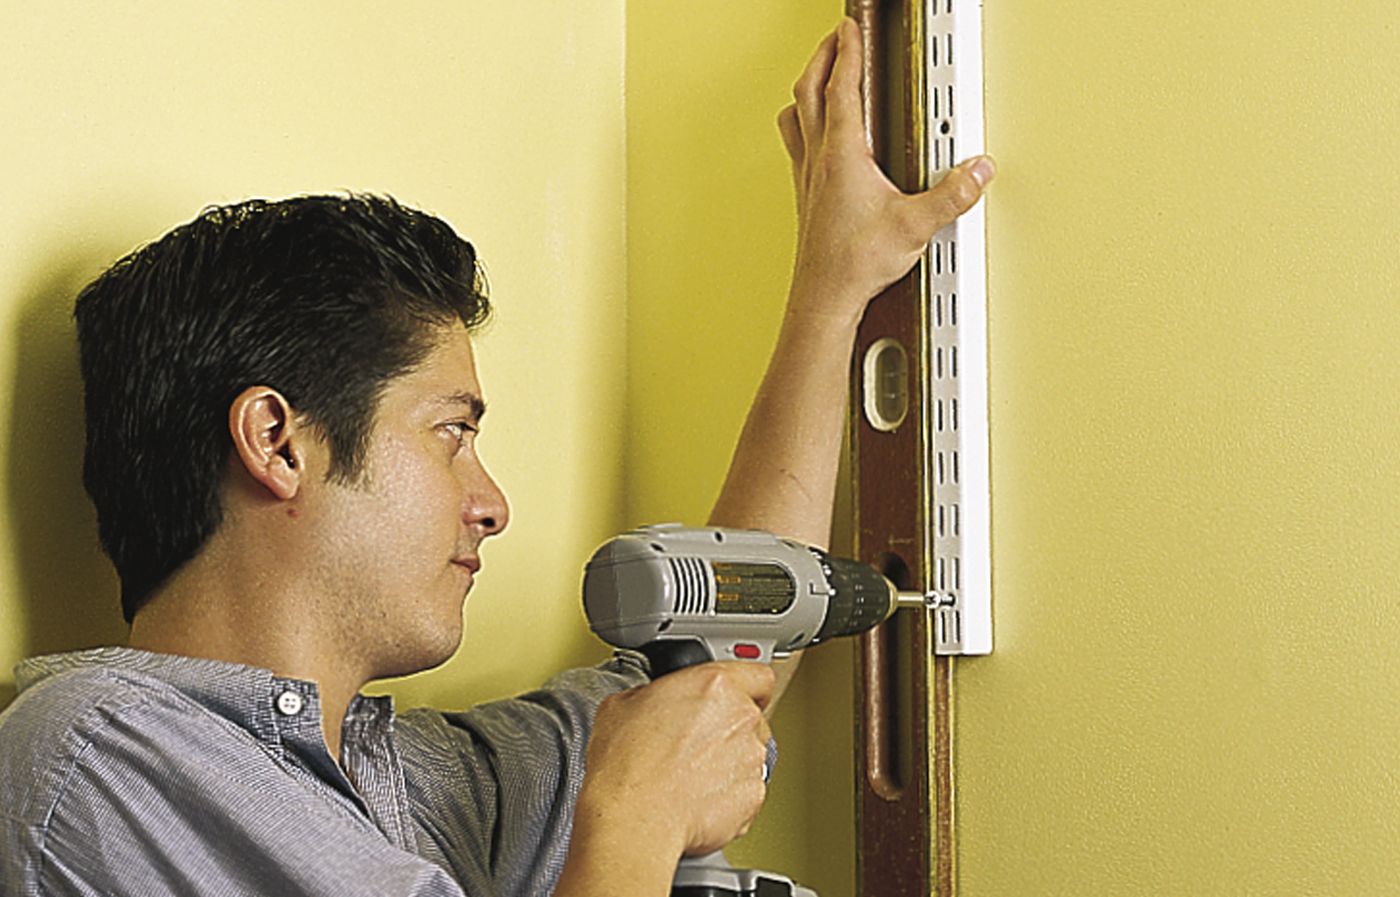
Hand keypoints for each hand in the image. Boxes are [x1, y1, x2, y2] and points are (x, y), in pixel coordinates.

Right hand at [574, 662, 775, 858]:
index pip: (758, 675)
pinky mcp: (753, 796)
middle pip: (751, 717)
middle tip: (696, 741)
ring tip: (691, 775)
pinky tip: (697, 797)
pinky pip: (746, 790)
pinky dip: (728, 794)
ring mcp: (751, 759)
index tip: (738, 695)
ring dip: (728, 761)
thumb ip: (653, 694)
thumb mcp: (623, 704)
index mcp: (714, 685)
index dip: (748, 686)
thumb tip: (651, 702)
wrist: (634, 818)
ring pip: (750, 755)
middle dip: (728, 728)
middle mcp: (741, 718)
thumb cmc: (626, 765)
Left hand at [778, 17, 994, 327]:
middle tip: (836, 37)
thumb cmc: (854, 263)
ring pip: (795, 116)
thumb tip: (976, 172)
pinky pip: (797, 145)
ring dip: (806, 88)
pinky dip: (803, 124)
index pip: (842, 87)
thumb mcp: (915, 226)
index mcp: (841, 154)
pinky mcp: (805, 196)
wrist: (825, 296)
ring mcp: (806, 177)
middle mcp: (817, 160)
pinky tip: (816, 135)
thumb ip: (951, 196)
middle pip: (809, 90)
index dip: (848, 51)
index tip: (851, 27)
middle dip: (823, 57)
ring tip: (818, 75)